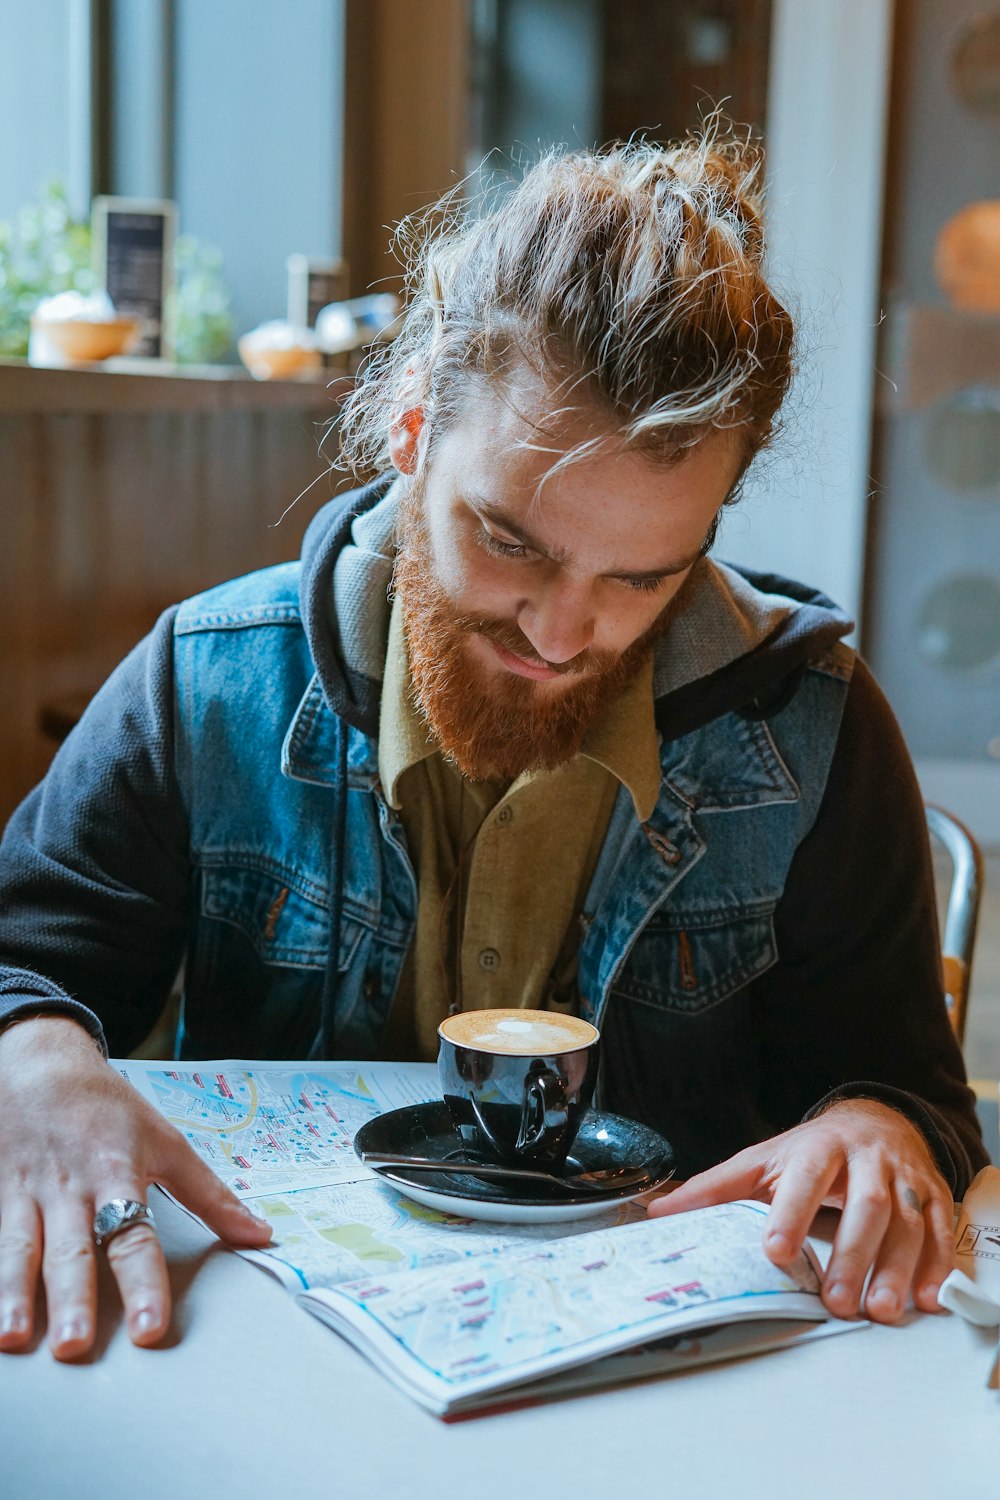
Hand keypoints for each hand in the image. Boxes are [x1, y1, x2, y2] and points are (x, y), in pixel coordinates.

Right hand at [0, 1016, 271, 1358]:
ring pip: (17, 1247)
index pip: (134, 1236)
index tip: (149, 1330)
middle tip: (75, 1347)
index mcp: (117, 1175)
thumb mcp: (165, 1142)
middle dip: (73, 1298)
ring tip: (13, 1339)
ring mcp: (23, 1193)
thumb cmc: (107, 1108)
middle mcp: (69, 1189)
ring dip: (13, 1294)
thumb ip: (209, 1196)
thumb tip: (259, 1235)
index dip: (144, 1284)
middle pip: (71, 1248)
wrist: (39, 1063)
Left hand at [647, 1099, 954, 1322]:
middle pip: (866, 1205)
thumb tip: (657, 1214)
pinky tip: (927, 1299)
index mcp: (819, 1147)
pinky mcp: (934, 1195)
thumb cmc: (813, 1151)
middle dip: (852, 1254)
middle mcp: (867, 1159)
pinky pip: (942, 1231)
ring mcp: (905, 1177)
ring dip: (897, 1268)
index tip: (776, 1250)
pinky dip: (938, 1267)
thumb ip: (715, 1190)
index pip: (807, 1177)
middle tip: (836, 1302)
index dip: (792, 1212)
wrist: (876, 1120)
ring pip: (909, 1222)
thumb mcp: (763, 1161)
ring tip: (879, 1310)